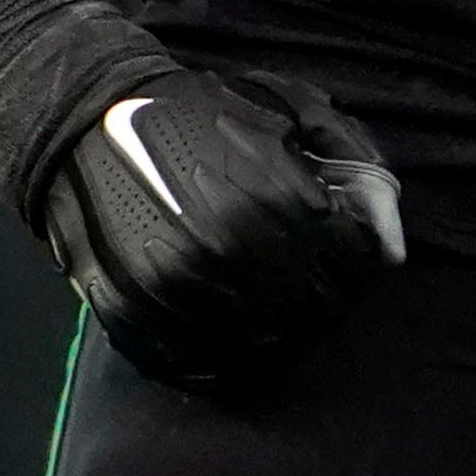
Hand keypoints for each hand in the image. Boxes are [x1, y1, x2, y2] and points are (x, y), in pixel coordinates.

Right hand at [0, 0, 402, 388]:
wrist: (82, 125)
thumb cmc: (194, 109)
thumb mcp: (285, 110)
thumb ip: (349, 164)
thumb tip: (393, 245)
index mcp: (275, 201)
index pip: (356, 261)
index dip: (360, 252)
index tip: (343, 239)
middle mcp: (232, 257)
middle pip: (320, 310)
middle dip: (328, 290)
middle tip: (311, 269)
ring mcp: (182, 297)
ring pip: (268, 346)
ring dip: (284, 326)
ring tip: (273, 294)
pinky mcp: (141, 322)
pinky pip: (207, 365)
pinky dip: (231, 355)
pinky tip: (233, 322)